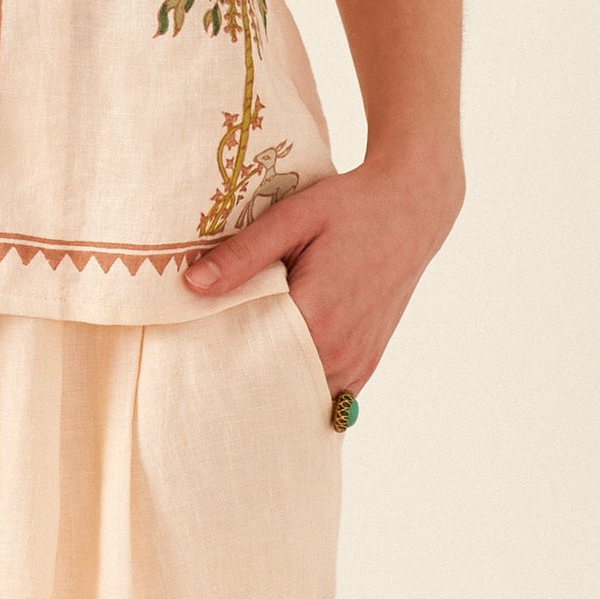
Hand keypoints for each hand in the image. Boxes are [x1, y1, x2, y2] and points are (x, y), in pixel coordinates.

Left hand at [180, 151, 464, 401]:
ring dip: (273, 377)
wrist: (409, 208)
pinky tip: (278, 354)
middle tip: (207, 358)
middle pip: (276, 383)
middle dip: (243, 374)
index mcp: (317, 318)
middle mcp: (341, 353)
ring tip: (239, 354)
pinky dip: (300, 377)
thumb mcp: (292, 219)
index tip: (192, 349)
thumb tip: (190, 286)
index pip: (252, 361)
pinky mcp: (368, 362)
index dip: (220, 355)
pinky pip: (326, 389)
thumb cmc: (349, 207)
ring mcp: (358, 363)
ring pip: (301, 391)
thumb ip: (243, 256)